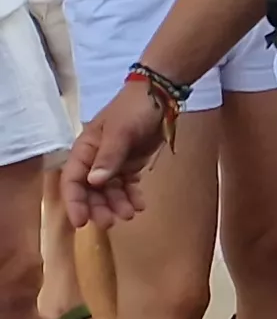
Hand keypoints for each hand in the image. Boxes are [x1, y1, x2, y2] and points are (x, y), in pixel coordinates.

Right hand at [58, 82, 168, 228]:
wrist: (161, 95)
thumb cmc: (135, 109)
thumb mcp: (121, 131)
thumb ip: (108, 157)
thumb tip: (93, 182)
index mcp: (85, 149)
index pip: (73, 180)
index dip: (75, 202)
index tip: (81, 222)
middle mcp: (95, 158)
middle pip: (90, 190)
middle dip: (98, 207)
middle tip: (110, 223)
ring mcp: (114, 162)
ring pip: (109, 190)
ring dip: (116, 204)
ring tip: (130, 215)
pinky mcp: (131, 163)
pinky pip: (127, 184)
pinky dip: (131, 195)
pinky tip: (140, 205)